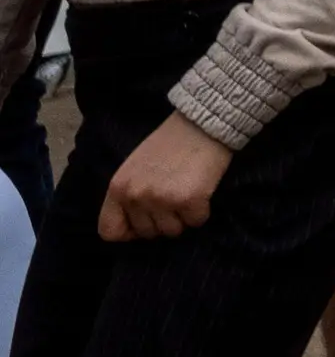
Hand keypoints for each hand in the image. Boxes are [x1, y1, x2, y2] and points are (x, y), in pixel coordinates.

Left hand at [98, 111, 231, 240]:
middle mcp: (136, 196)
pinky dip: (201, 211)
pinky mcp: (189, 200)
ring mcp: (162, 199)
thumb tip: (135, 225)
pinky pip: (196, 221)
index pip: (109, 231)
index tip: (145, 222)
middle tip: (174, 198)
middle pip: (147, 233)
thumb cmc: (170, 143)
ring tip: (188, 193)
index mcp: (118, 188)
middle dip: (162, 221)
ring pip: (172, 231)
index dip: (129, 232)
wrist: (202, 123)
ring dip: (183, 218)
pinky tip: (202, 191)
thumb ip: (130, 194)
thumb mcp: (135, 168)